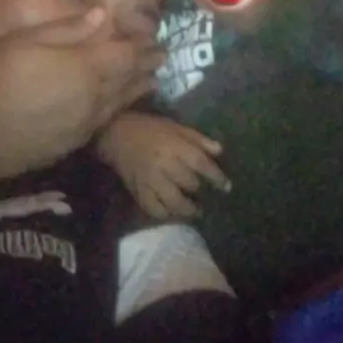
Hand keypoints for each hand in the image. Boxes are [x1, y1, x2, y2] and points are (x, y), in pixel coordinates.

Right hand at [0, 8, 164, 180]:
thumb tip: (103, 15)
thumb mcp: (25, 42)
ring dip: (138, 89)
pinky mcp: (72, 143)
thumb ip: (68, 30)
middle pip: (128, 80)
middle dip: (147, 66)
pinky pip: (104, 122)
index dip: (142, 46)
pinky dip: (119, 109)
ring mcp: (84, 125)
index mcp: (83, 69)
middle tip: (163, 58)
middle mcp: (92, 99)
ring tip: (153, 79)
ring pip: (120, 103)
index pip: (124, 55)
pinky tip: (119, 105)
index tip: (157, 39)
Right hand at [98, 112, 230, 219]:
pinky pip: (154, 210)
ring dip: (187, 209)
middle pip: (189, 184)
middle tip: (208, 196)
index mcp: (174, 146)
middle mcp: (163, 165)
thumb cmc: (149, 128)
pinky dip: (166, 215)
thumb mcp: (175, 127)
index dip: (216, 177)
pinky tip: (173, 213)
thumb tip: (220, 151)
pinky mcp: (138, 191)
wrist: (116, 134)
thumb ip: (198, 139)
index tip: (227, 187)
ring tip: (195, 211)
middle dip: (201, 191)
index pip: (201, 164)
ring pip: (173, 202)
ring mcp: (150, 181)